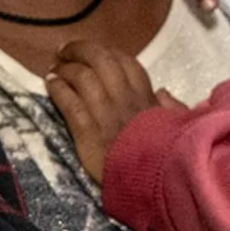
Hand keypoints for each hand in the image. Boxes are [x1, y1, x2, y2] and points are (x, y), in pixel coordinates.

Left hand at [47, 41, 183, 182]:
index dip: (103, 51)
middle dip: (79, 50)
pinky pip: (69, 102)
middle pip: (99, 59)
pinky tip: (50, 82)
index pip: (124, 61)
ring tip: (54, 68)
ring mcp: (105, 112)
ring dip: (65, 68)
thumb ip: (172, 107)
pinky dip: (58, 88)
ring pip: (82, 77)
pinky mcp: (87, 131)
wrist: (155, 180)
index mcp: (145, 95)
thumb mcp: (179, 126)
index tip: (91, 51)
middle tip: (63, 50)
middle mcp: (124, 97)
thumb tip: (162, 91)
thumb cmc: (168, 153)